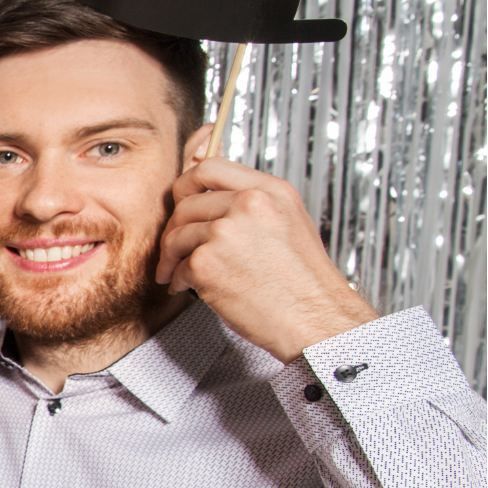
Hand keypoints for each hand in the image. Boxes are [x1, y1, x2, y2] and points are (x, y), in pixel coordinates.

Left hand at [157, 155, 379, 363]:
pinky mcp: (207, 263)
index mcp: (271, 190)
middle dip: (175, 228)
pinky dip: (178, 279)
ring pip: (177, 235)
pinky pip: (178, 266)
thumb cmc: (305, 283)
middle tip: (174, 246)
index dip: (188, 185)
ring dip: (171, 256)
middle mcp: (248, 204)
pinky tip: (188, 287)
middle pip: (187, 203)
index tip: (181, 201)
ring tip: (176, 271)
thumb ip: (253, 206)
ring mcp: (225, 232)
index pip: (211, 167)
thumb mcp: (289, 223)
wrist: (316, 320)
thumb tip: (213, 202)